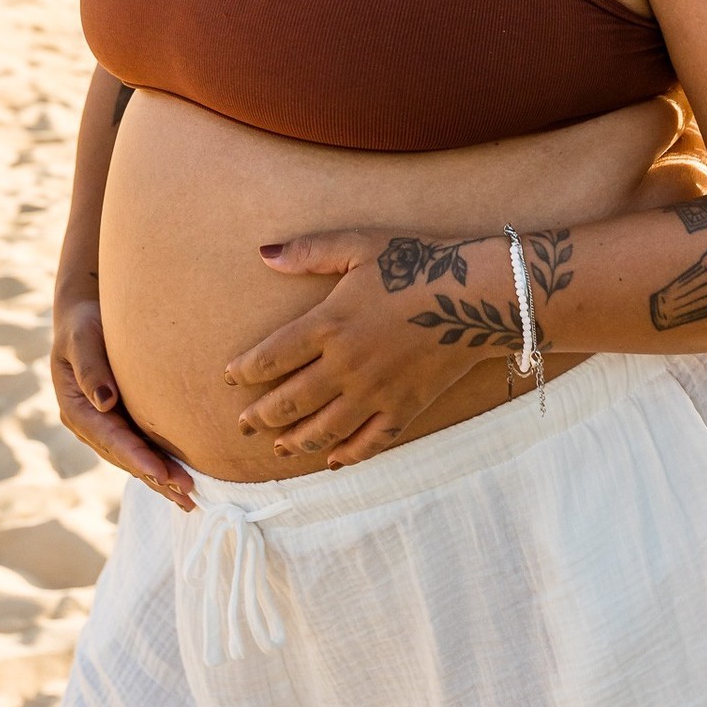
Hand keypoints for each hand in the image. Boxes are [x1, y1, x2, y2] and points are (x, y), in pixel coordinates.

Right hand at [52, 289, 195, 510]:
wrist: (84, 314)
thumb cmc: (83, 323)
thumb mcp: (81, 338)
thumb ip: (91, 367)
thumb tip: (105, 402)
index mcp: (75, 408)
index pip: (109, 437)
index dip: (135, 456)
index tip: (159, 473)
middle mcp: (90, 423)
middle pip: (124, 456)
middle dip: (155, 477)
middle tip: (187, 494)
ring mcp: (104, 425)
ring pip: (133, 458)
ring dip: (160, 479)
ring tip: (190, 498)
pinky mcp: (120, 420)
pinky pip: (141, 446)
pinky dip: (160, 463)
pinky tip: (181, 478)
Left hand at [224, 229, 510, 468]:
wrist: (476, 295)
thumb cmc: (416, 262)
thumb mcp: (359, 246)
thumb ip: (309, 252)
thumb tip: (263, 254)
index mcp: (329, 325)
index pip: (271, 357)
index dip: (244, 371)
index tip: (229, 378)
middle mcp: (345, 366)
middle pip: (289, 402)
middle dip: (260, 416)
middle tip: (243, 425)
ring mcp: (375, 392)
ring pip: (323, 429)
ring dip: (294, 441)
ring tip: (278, 447)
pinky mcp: (404, 408)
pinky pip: (369, 442)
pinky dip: (348, 455)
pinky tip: (333, 460)